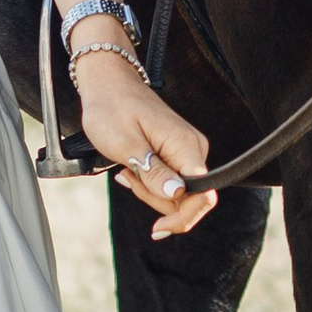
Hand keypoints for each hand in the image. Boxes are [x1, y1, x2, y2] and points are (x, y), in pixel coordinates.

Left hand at [72, 48, 215, 240]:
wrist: (108, 83)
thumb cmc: (112, 109)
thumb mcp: (126, 146)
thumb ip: (153, 172)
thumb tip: (177, 194)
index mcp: (185, 145)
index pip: (203, 195)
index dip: (184, 217)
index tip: (158, 228)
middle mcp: (193, 148)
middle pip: (188, 198)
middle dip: (156, 201)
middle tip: (127, 180)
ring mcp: (186, 149)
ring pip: (177, 192)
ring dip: (149, 191)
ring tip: (126, 170)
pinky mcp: (177, 151)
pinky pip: (170, 180)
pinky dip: (149, 182)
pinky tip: (131, 170)